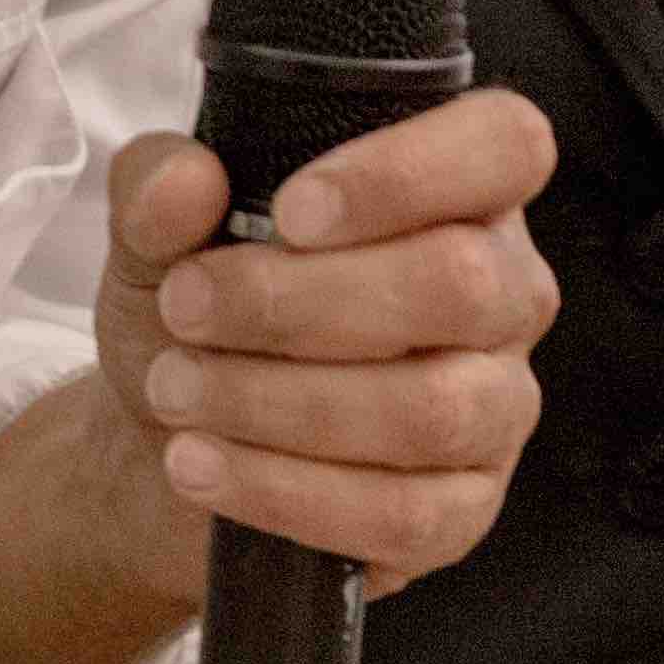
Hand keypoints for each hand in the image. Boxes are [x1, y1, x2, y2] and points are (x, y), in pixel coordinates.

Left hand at [96, 84, 558, 594]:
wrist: (171, 440)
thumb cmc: (202, 314)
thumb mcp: (158, 234)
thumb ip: (158, 187)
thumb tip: (186, 182)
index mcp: (461, 195)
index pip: (505, 148)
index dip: (408, 173)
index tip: (290, 212)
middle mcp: (503, 296)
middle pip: (460, 283)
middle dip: (303, 301)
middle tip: (189, 309)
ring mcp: (496, 407)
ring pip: (432, 408)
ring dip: (283, 402)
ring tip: (176, 393)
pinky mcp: (463, 510)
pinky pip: (406, 515)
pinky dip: (290, 493)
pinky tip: (205, 467)